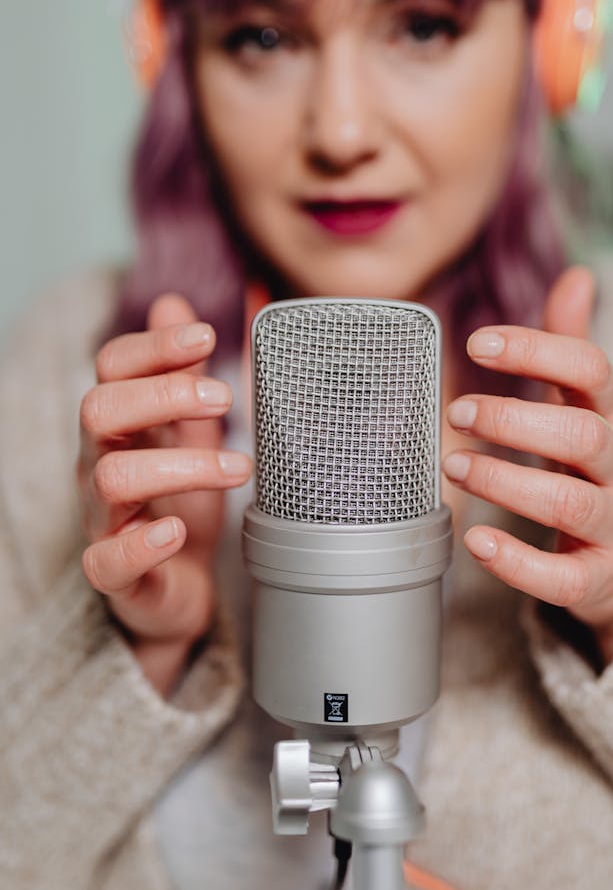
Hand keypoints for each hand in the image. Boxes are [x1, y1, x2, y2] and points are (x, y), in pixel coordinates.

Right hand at [77, 293, 251, 694]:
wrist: (182, 586)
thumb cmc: (183, 501)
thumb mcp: (191, 431)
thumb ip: (184, 375)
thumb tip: (175, 303)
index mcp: (122, 425)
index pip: (112, 367)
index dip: (154, 347)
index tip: (208, 336)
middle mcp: (101, 464)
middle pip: (97, 408)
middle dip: (163, 394)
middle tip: (225, 398)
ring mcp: (103, 519)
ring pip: (110, 477)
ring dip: (181, 466)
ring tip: (238, 467)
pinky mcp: (115, 574)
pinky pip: (106, 562)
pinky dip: (142, 545)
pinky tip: (178, 531)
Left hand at [442, 266, 612, 664]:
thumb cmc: (596, 469)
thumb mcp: (592, 407)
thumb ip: (573, 346)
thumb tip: (577, 275)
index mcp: (611, 416)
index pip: (591, 369)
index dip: (537, 351)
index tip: (478, 343)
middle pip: (580, 436)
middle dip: (514, 420)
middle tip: (457, 412)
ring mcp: (612, 524)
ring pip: (568, 503)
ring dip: (505, 482)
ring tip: (453, 465)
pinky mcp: (596, 578)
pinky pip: (564, 577)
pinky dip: (518, 563)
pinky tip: (475, 544)